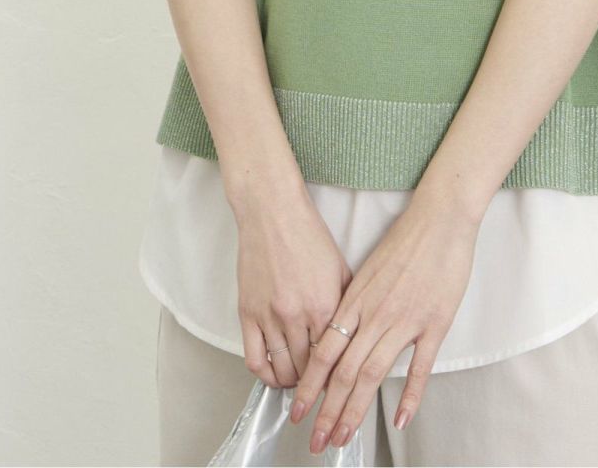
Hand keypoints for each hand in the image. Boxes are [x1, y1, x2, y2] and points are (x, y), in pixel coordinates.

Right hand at [232, 180, 353, 390]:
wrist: (273, 213)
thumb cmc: (308, 235)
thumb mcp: (340, 269)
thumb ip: (345, 305)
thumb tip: (350, 336)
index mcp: (324, 305)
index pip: (333, 358)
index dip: (336, 374)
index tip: (337, 380)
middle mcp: (297, 315)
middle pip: (308, 369)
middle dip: (314, 382)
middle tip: (317, 383)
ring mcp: (269, 316)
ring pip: (282, 370)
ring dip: (291, 381)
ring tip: (298, 380)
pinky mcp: (247, 313)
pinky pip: (254, 359)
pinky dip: (265, 374)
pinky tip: (273, 373)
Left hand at [289, 194, 478, 453]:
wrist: (440, 218)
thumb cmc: (405, 239)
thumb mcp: (368, 270)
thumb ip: (354, 304)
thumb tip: (339, 335)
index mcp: (356, 300)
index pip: (324, 352)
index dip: (310, 386)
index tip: (299, 411)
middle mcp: (375, 314)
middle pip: (344, 372)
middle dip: (327, 411)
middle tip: (317, 441)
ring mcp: (405, 320)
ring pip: (373, 374)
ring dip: (356, 411)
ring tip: (344, 438)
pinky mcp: (435, 323)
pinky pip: (419, 367)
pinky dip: (410, 396)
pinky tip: (400, 418)